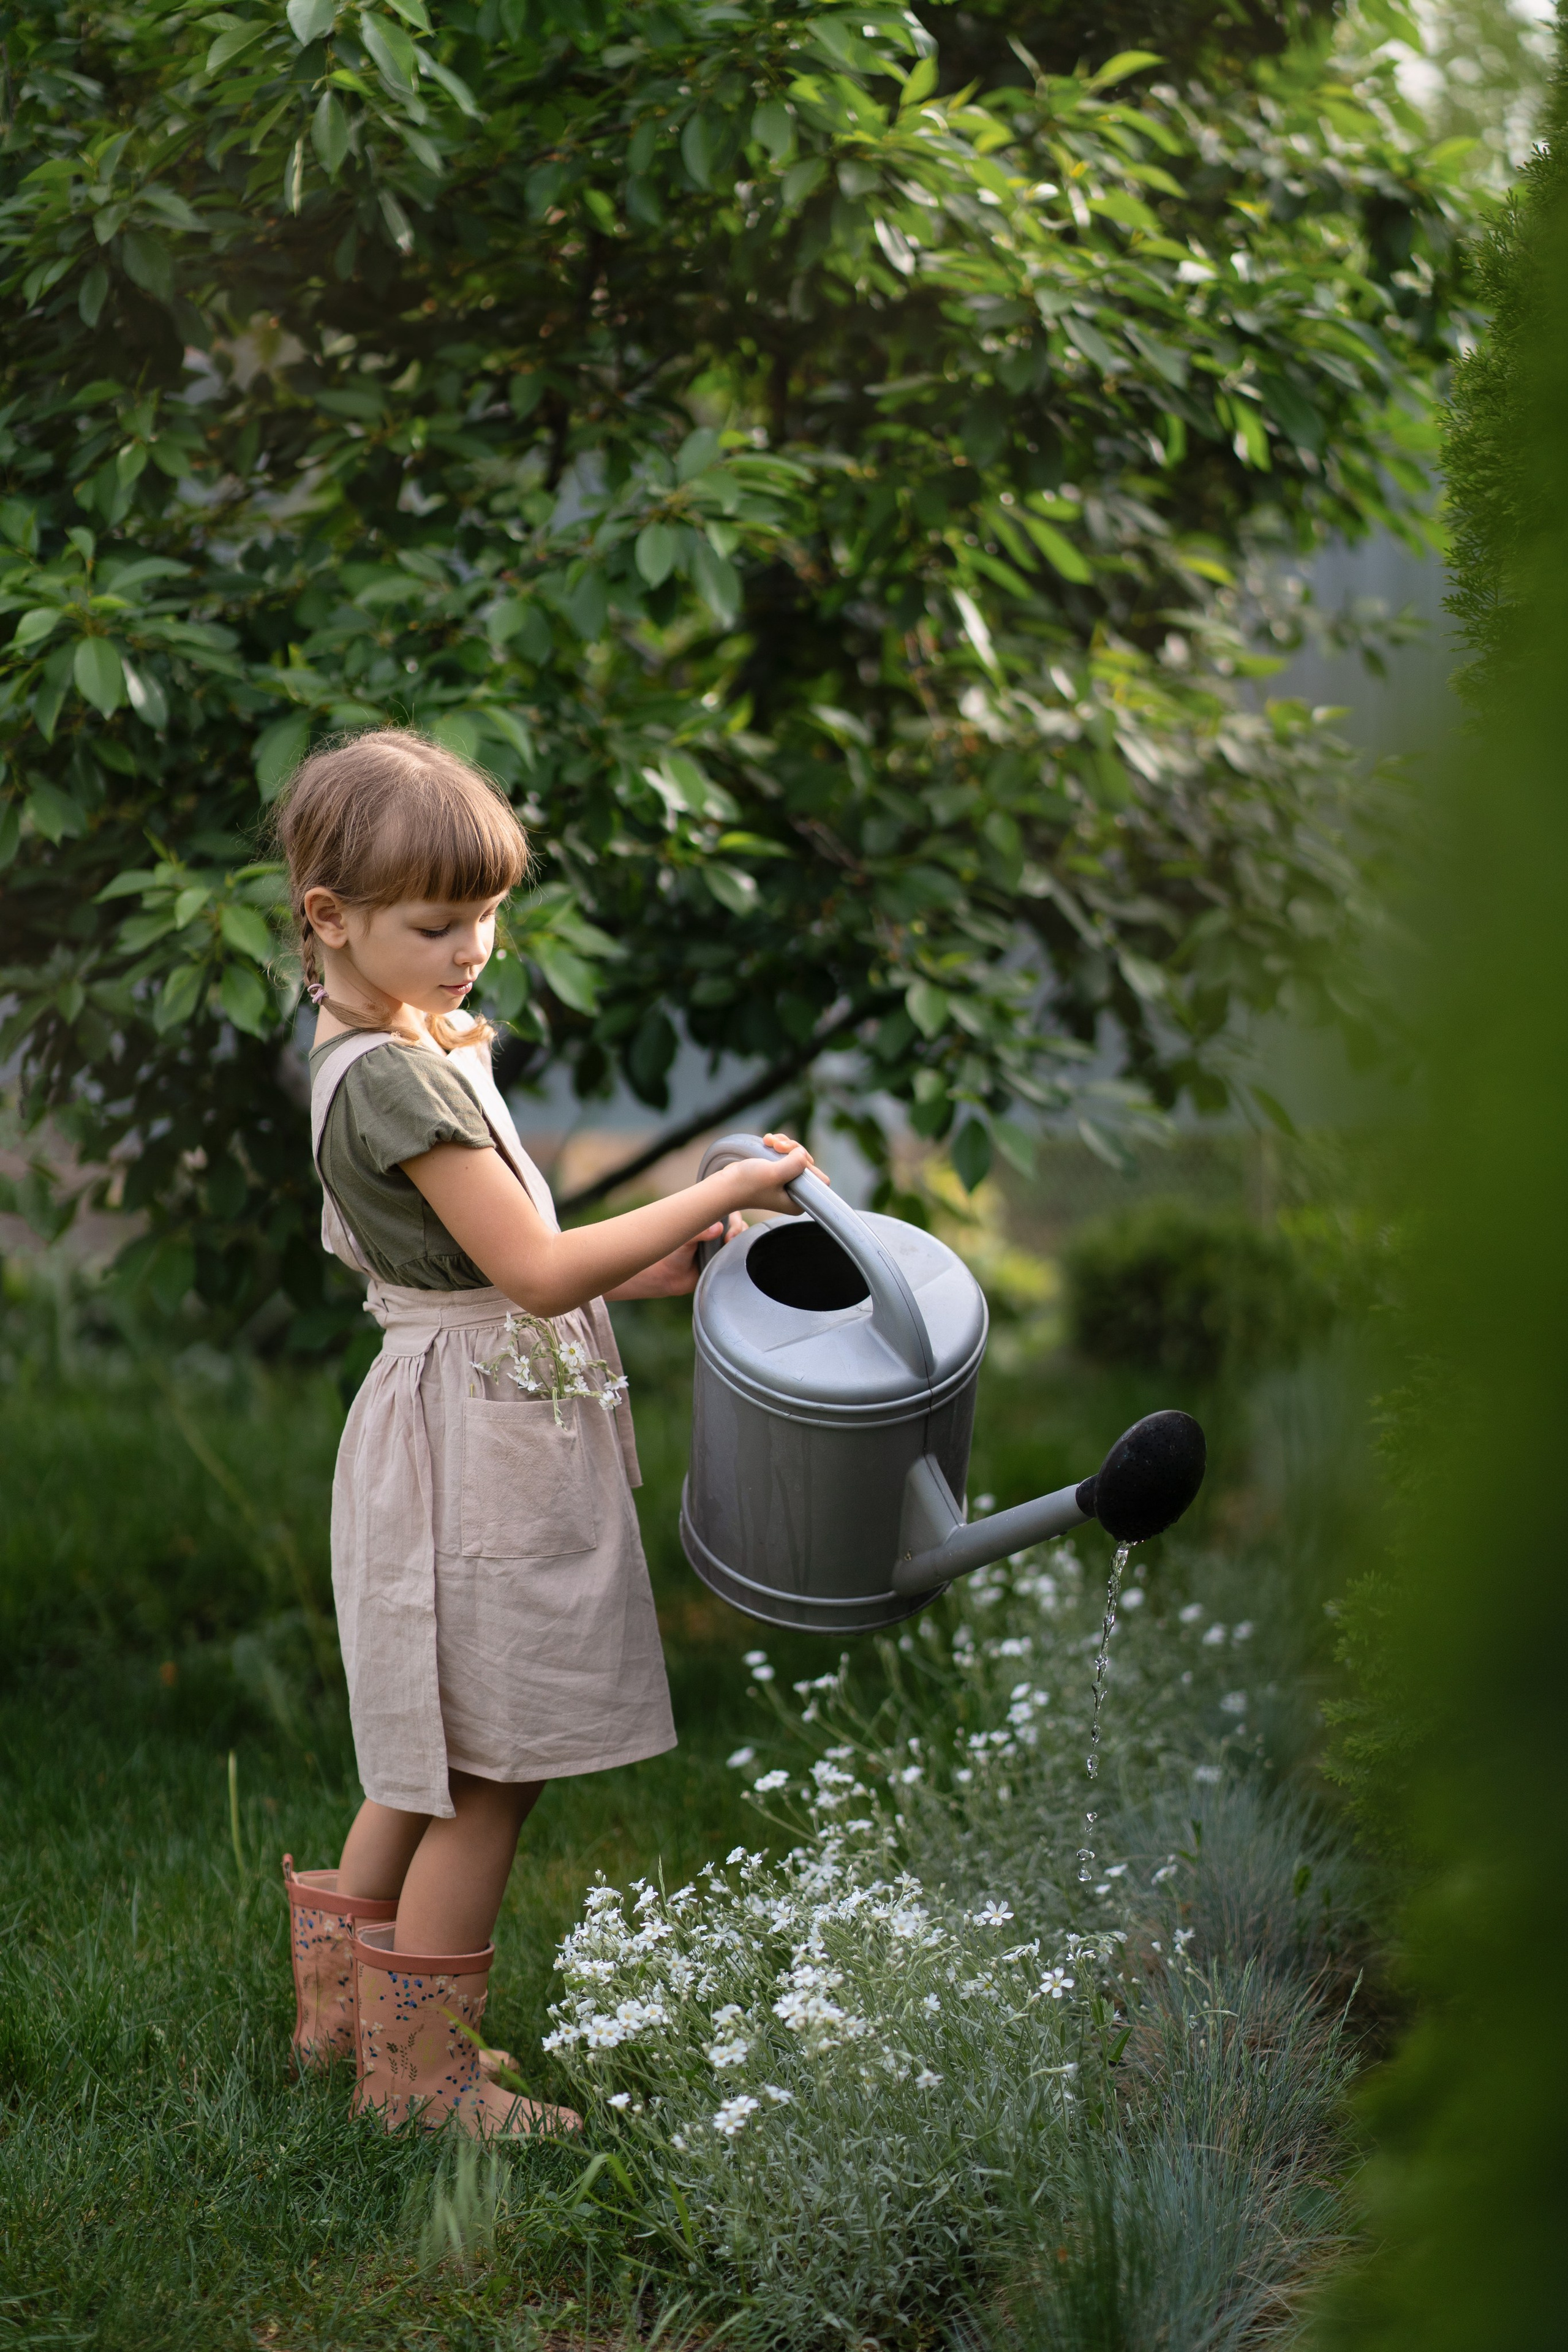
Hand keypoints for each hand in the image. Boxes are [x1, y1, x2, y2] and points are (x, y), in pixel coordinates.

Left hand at [603, 1212, 747, 1299]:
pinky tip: (735, 1258)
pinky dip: (741, 1254)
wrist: (669, 1277)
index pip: (726, 1209)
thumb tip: (718, 1228)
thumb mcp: (684, 1238)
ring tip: (730, 1248)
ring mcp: (723, 1244)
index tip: (727, 1226)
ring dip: (742, 1241)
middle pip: (738, 1222)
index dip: (731, 1215)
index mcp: (707, 1219)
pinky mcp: (726, 1259)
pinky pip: (739, 1255)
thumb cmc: (672, 1253)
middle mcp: (717, 1230)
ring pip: (741, 1237)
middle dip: (739, 1228)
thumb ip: (699, 1232)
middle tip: (730, 1239)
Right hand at [723, 1134, 826, 1216]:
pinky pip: (785, 1153)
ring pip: (796, 1155)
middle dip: (793, 1150)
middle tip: (777, 1146)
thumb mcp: (775, 1174)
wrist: (726, 1184)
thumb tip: (802, 1153)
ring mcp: (786, 1181)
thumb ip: (795, 1164)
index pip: (819, 1179)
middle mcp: (795, 1193)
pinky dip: (778, 1144)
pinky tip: (767, 1141)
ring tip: (769, 1142)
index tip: (790, 1158)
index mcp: (799, 1202)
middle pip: (808, 1163)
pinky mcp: (776, 1171)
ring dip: (784, 1144)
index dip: (807, 1165)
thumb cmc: (747, 1185)